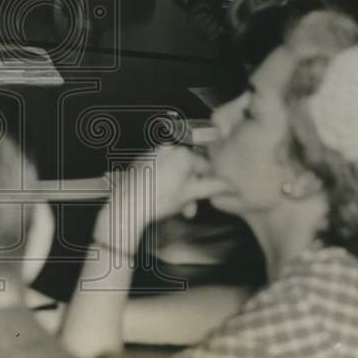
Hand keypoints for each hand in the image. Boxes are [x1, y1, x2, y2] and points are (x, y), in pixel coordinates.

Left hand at [105, 146, 227, 234]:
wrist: (127, 206)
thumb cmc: (158, 199)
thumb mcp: (190, 195)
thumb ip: (212, 187)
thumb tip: (230, 186)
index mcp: (182, 153)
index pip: (205, 166)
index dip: (210, 184)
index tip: (209, 196)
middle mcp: (167, 149)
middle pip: (188, 169)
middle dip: (191, 190)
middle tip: (189, 209)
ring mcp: (152, 153)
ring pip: (174, 171)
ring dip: (179, 188)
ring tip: (175, 207)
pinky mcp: (141, 161)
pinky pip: (160, 169)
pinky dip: (164, 181)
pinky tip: (161, 197)